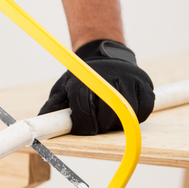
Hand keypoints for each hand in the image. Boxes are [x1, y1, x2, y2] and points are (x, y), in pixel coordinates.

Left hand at [39, 40, 154, 134]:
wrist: (105, 59)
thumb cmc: (82, 81)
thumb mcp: (63, 90)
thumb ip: (53, 108)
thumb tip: (43, 125)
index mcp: (82, 80)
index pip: (84, 109)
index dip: (83, 125)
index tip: (84, 128)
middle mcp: (106, 76)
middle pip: (107, 114)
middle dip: (101, 125)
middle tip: (98, 123)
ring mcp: (127, 78)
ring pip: (127, 114)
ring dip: (119, 123)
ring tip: (111, 117)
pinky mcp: (144, 82)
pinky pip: (144, 109)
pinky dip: (137, 116)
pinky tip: (126, 112)